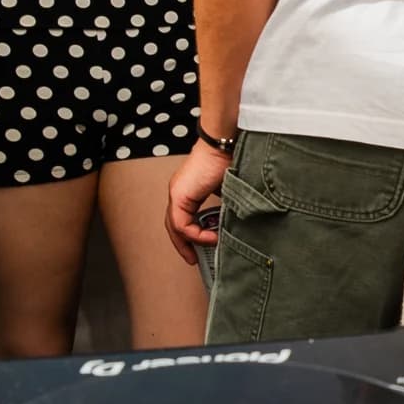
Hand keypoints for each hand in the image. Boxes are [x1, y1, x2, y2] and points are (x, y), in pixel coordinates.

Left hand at [166, 138, 226, 254]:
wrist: (223, 145)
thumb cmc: (229, 159)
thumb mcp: (227, 190)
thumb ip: (224, 207)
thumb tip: (230, 225)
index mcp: (188, 190)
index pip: (182, 218)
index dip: (190, 235)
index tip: (202, 245)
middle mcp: (179, 192)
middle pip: (174, 225)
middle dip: (183, 244)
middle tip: (192, 258)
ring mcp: (177, 193)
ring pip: (175, 226)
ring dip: (188, 241)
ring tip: (202, 252)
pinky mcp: (178, 195)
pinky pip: (180, 223)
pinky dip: (194, 234)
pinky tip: (210, 238)